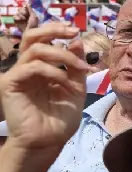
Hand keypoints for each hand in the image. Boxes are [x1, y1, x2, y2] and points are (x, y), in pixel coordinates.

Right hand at [0, 23, 88, 153]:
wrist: (48, 142)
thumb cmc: (60, 120)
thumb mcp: (75, 89)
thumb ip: (75, 67)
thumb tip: (76, 40)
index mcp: (41, 67)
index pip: (44, 40)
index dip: (58, 31)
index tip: (77, 31)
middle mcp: (27, 68)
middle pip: (32, 36)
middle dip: (54, 30)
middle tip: (73, 31)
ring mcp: (18, 75)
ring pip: (35, 49)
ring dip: (62, 54)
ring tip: (79, 66)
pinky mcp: (10, 84)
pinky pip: (31, 67)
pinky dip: (53, 71)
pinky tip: (65, 82)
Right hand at [13, 5, 38, 33]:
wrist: (30, 31)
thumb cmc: (33, 24)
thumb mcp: (33, 16)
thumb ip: (30, 10)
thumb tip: (27, 3)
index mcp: (29, 13)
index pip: (25, 7)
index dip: (25, 7)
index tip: (25, 8)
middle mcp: (24, 15)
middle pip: (20, 9)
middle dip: (23, 11)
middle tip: (26, 16)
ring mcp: (20, 18)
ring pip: (17, 12)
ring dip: (21, 15)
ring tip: (24, 19)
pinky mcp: (16, 21)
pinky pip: (14, 16)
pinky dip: (17, 17)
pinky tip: (19, 20)